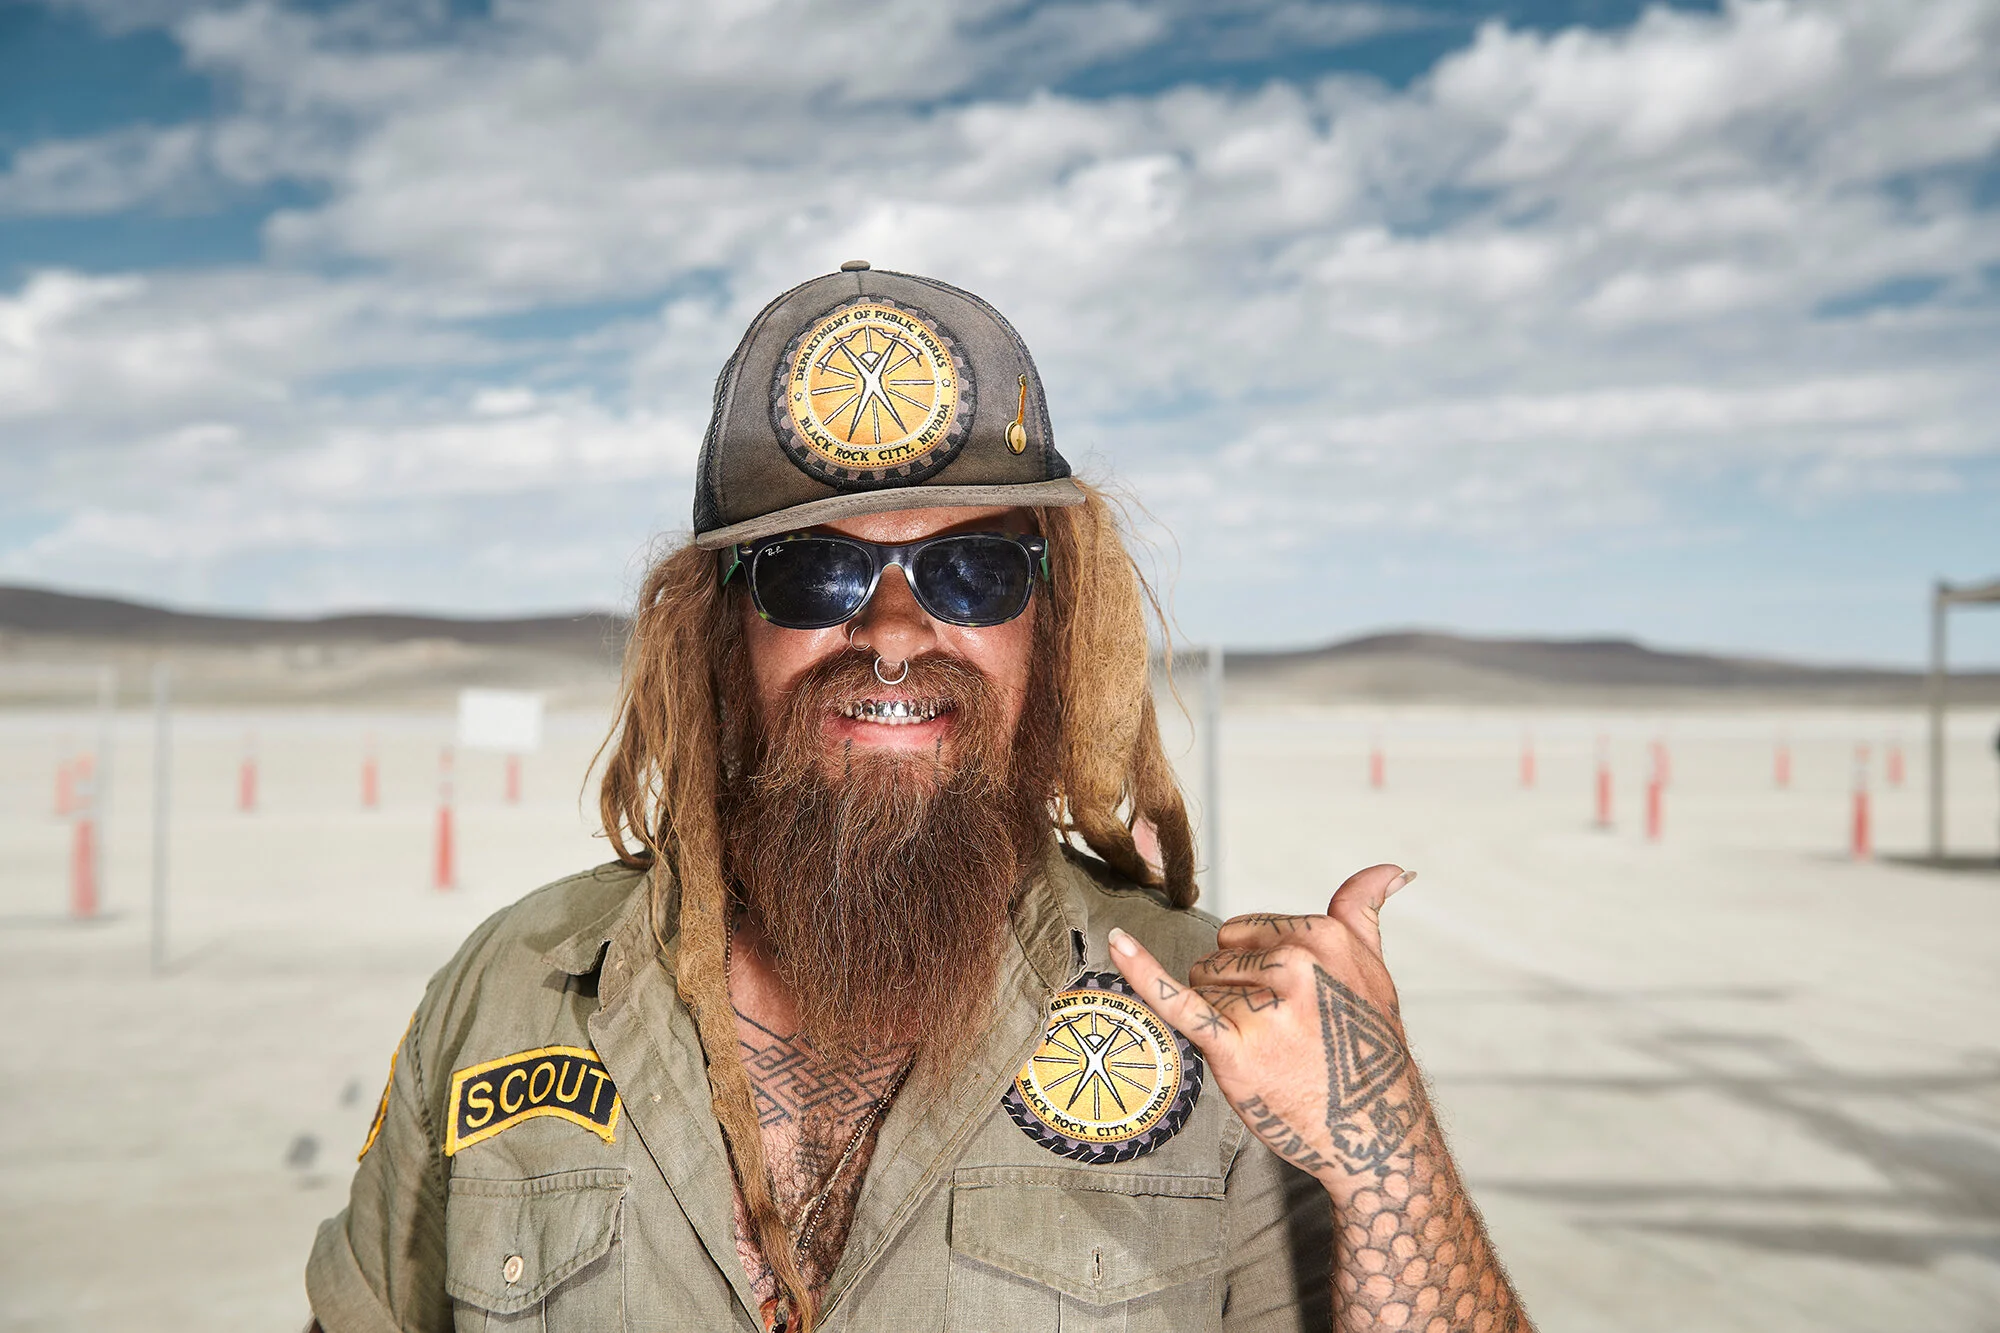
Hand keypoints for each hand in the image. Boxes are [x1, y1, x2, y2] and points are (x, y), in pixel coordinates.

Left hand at [1108, 863, 1420, 1198]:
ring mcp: (1265, 1006)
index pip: (1246, 930)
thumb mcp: (1375, 970)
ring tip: (1268, 1051)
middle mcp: (1296, 964)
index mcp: (1324, 936)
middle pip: (1218, 956)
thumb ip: (1364, 911)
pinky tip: (1117, 943)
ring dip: (1223, 1020)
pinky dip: (1142, 972)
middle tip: (1281, 1033)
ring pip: (1202, 988)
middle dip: (1236, 992)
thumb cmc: (1368, 1050)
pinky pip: (1177, 1001)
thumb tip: (1396, 866)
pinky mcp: (1234, 1047)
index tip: (1294, 1001)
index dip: (1258, 969)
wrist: (1375, 1134)